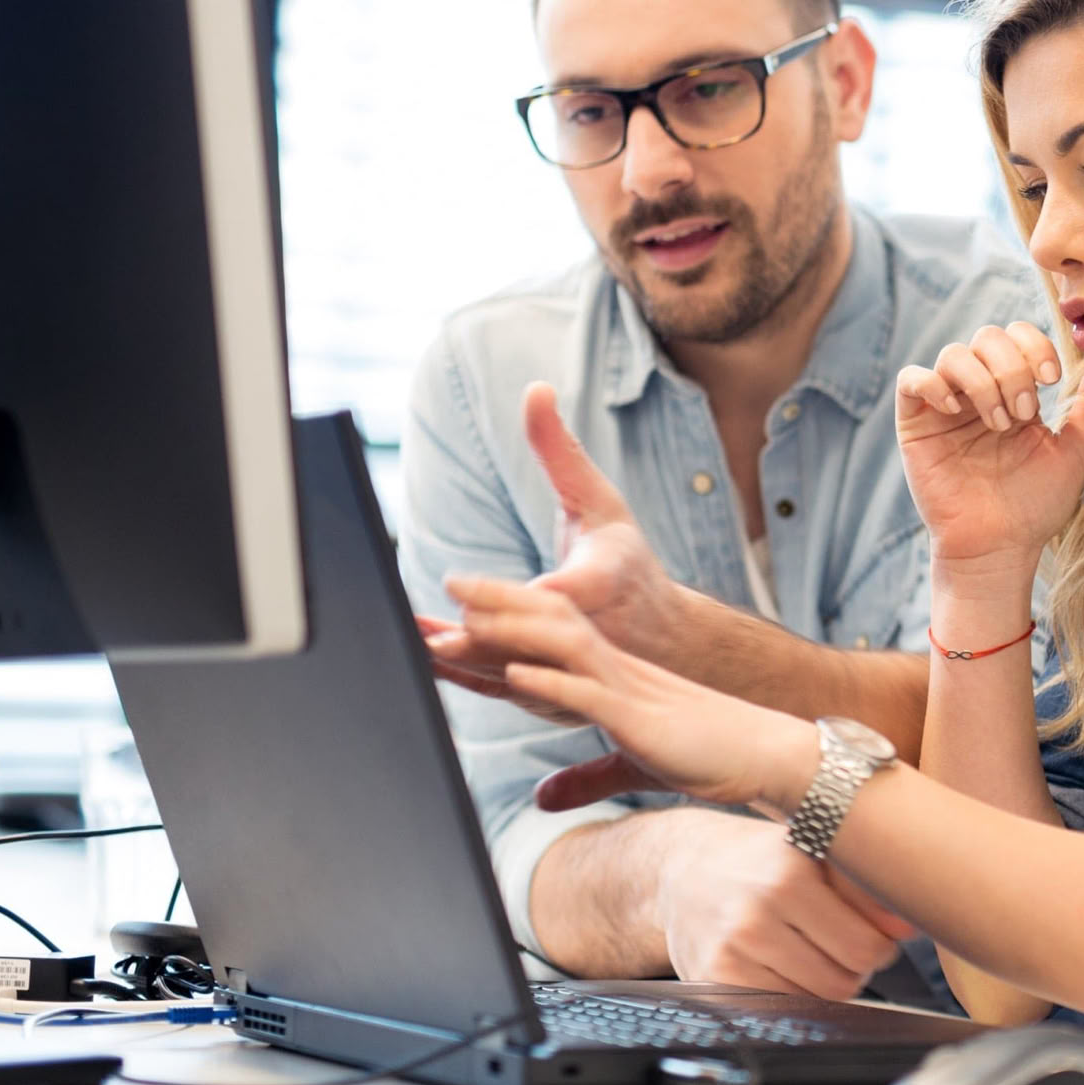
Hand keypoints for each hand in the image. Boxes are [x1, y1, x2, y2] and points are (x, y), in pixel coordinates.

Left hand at [424, 384, 693, 711]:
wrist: (669, 638)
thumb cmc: (626, 562)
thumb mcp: (600, 499)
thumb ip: (559, 450)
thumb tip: (535, 388)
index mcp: (601, 584)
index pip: (549, 593)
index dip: (505, 595)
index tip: (458, 585)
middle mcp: (590, 633)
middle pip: (528, 640)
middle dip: (478, 639)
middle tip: (428, 635)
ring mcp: (574, 671)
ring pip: (514, 673)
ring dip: (463, 666)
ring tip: (414, 651)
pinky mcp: (558, 696)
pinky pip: (508, 690)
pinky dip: (467, 682)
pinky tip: (426, 667)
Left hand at [444, 573, 816, 812]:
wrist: (767, 755)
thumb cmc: (707, 757)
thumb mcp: (633, 766)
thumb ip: (584, 779)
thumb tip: (541, 799)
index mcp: (611, 673)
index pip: (549, 632)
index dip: (503, 617)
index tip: (456, 608)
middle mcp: (615, 668)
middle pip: (549, 619)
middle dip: (496, 600)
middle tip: (446, 580)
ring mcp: (627, 689)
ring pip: (562, 645)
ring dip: (511, 630)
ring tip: (463, 618)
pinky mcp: (640, 718)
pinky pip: (589, 693)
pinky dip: (551, 681)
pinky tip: (516, 674)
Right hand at [653, 812, 916, 999]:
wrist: (682, 868)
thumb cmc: (762, 859)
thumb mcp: (815, 852)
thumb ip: (867, 888)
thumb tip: (912, 926)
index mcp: (790, 871)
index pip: (868, 945)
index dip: (879, 945)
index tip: (870, 933)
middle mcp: (757, 910)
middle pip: (845, 979)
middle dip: (854, 967)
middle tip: (839, 944)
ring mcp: (731, 949)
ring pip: (815, 1000)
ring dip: (823, 984)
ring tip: (806, 950)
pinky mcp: (712, 979)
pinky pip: (780, 1009)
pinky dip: (790, 996)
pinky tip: (779, 966)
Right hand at [894, 323, 1083, 569]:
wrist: (1000, 547)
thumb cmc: (1036, 506)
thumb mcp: (1074, 451)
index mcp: (1014, 391)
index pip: (1018, 336)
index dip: (1035, 346)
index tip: (1052, 379)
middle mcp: (978, 391)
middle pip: (987, 336)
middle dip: (1012, 368)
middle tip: (1024, 413)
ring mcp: (946, 406)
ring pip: (953, 353)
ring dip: (982, 382)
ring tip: (998, 423)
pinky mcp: (915, 424)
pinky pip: (911, 380)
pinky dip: (934, 384)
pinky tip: (955, 411)